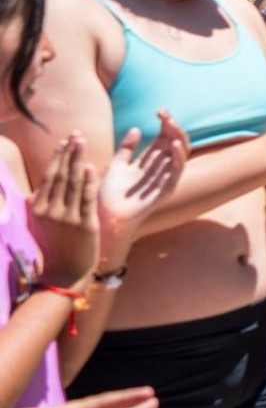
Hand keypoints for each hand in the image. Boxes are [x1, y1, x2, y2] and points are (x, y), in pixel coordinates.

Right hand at [30, 134, 99, 289]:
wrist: (65, 273)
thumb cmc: (52, 247)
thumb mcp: (38, 225)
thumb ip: (37, 207)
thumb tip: (34, 192)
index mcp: (37, 209)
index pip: (49, 177)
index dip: (57, 158)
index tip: (64, 142)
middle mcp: (50, 211)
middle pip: (60, 175)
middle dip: (68, 152)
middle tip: (75, 134)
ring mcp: (67, 218)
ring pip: (73, 183)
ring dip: (77, 160)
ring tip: (81, 142)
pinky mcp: (84, 225)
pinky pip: (85, 199)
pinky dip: (87, 182)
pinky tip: (89, 166)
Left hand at [97, 114, 188, 248]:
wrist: (106, 216)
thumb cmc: (109, 195)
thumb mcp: (116, 165)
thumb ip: (127, 148)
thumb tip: (136, 128)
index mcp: (150, 161)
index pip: (164, 137)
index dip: (165, 123)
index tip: (159, 111)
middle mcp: (161, 168)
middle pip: (175, 142)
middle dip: (173, 127)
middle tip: (165, 115)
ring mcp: (165, 178)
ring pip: (181, 154)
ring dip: (179, 138)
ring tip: (171, 125)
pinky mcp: (166, 190)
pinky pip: (177, 172)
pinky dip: (178, 157)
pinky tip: (172, 144)